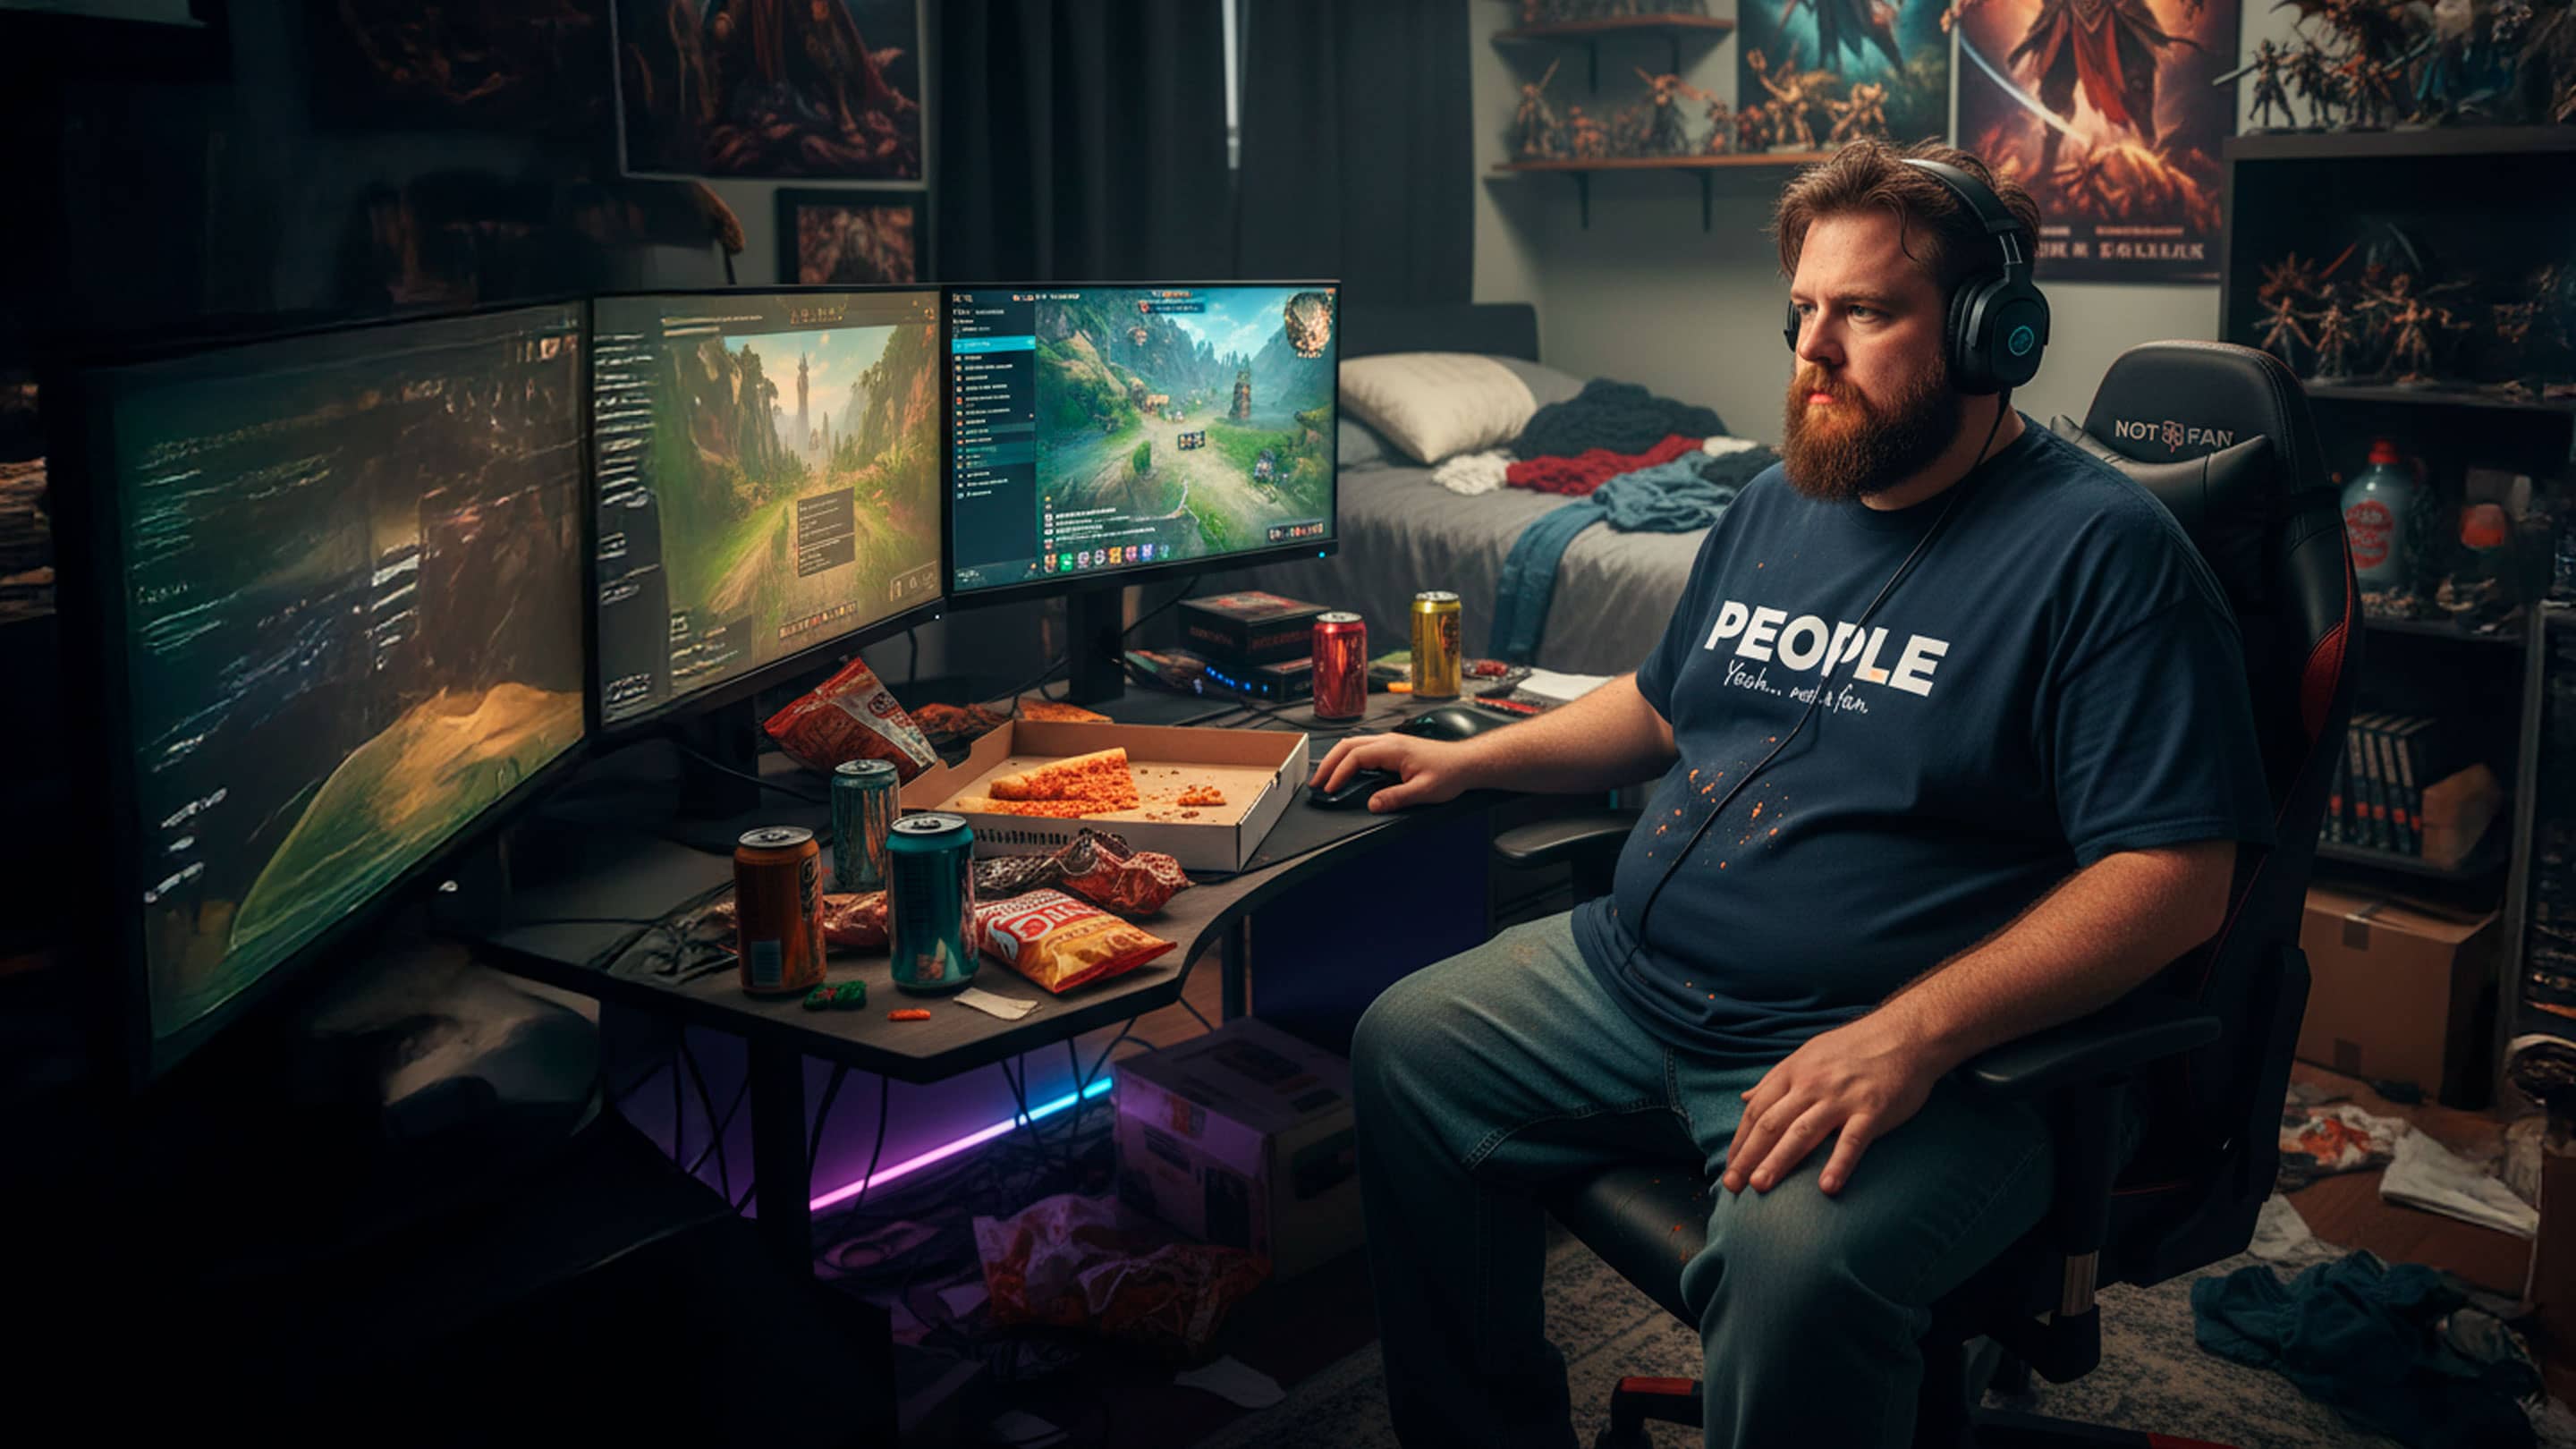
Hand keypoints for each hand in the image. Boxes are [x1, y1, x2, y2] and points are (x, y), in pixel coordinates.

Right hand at [1308, 733, 1477, 812]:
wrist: (1466, 763)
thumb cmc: (1449, 773)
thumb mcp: (1424, 791)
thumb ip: (1396, 798)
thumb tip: (1372, 805)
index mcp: (1393, 748)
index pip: (1356, 756)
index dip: (1339, 773)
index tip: (1329, 788)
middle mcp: (1389, 741)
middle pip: (1348, 745)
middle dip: (1329, 763)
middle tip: (1317, 783)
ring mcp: (1390, 742)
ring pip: (1354, 744)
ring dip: (1336, 759)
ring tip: (1325, 778)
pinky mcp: (1393, 748)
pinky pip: (1363, 748)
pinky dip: (1348, 759)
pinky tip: (1345, 771)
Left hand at [1722, 1012, 1944, 1197]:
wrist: (1905, 1034)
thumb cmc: (1855, 1047)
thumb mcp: (1808, 1054)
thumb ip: (1776, 1079)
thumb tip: (1745, 1097)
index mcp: (1794, 1072)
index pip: (1758, 1110)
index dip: (1740, 1140)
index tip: (1730, 1167)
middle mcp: (1812, 1085)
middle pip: (1772, 1124)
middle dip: (1748, 1156)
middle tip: (1732, 1185)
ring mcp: (1842, 1098)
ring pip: (1802, 1133)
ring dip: (1778, 1161)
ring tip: (1760, 1186)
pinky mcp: (1873, 1110)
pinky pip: (1852, 1140)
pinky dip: (1838, 1164)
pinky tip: (1826, 1188)